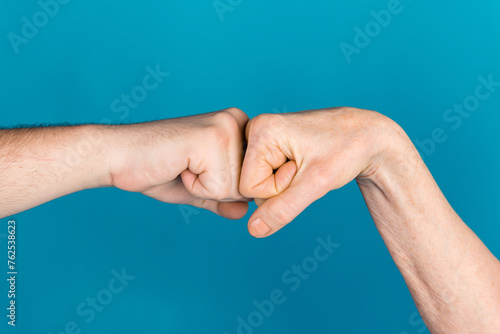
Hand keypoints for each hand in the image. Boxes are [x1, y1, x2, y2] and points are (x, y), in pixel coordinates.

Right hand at [107, 107, 249, 218]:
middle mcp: (237, 121)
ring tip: (182, 165)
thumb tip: (245, 212)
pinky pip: (219, 187)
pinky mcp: (210, 139)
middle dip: (216, 189)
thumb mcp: (199, 187)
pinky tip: (179, 165)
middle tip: (187, 167)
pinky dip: (195, 187)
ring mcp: (225, 128)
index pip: (253, 179)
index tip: (196, 168)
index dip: (224, 188)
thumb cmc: (158, 169)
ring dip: (204, 188)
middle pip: (248, 186)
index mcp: (238, 127)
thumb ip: (223, 198)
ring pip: (235, 189)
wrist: (121, 157)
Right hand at [239, 107, 403, 236]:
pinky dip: (285, 178)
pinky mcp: (269, 143)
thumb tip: (253, 230)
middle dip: (280, 187)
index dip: (278, 189)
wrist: (367, 135)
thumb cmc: (346, 151)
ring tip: (306, 164)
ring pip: (258, 183)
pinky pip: (266, 176)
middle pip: (250, 185)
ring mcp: (261, 135)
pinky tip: (301, 163)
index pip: (249, 186)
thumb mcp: (316, 184)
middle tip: (307, 166)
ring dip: (284, 184)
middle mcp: (255, 128)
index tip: (305, 168)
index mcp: (261, 130)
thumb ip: (282, 208)